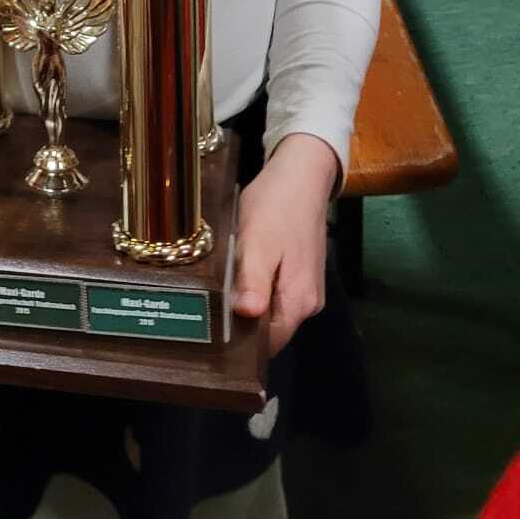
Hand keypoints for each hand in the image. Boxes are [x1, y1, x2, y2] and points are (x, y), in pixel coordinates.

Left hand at [233, 133, 338, 357]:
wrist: (301, 175)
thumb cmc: (276, 206)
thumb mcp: (257, 243)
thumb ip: (253, 283)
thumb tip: (245, 317)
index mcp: (299, 301)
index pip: (269, 344)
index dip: (241, 341)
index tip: (212, 330)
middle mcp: (308, 303)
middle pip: (270, 329)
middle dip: (242, 321)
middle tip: (210, 304)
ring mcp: (306, 288)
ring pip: (271, 310)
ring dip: (248, 301)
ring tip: (222, 284)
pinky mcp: (301, 274)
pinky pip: (275, 293)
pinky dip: (257, 286)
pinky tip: (241, 269)